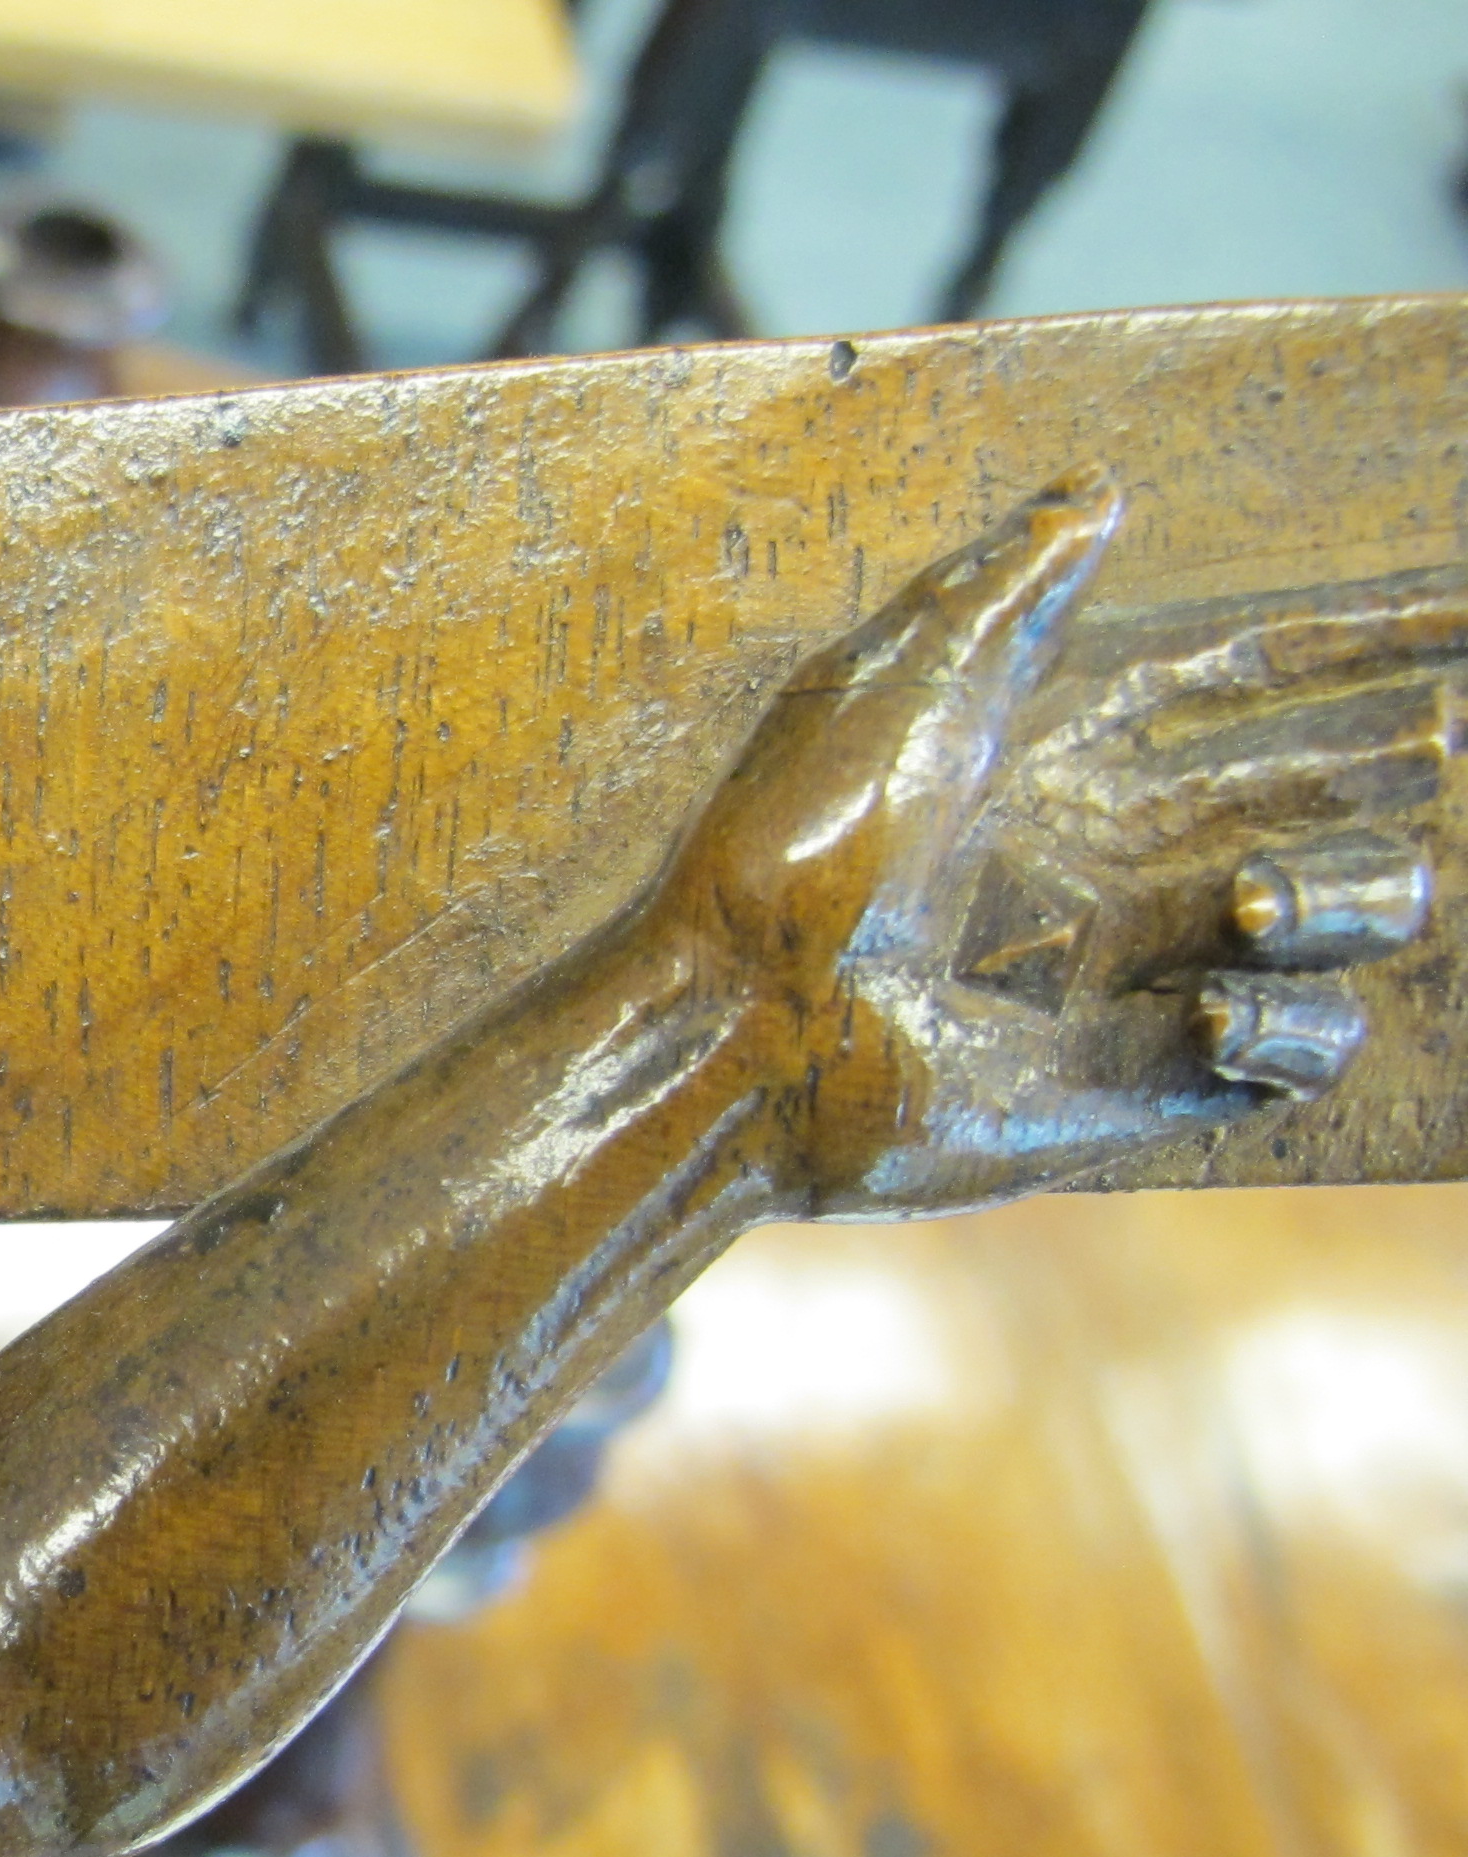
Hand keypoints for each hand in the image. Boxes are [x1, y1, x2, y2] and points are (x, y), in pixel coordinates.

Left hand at [656, 472, 1458, 1215]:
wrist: (750, 1022)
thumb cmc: (802, 842)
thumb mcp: (903, 679)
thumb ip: (1008, 585)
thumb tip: (1099, 484)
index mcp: (1063, 757)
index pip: (1242, 682)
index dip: (1354, 644)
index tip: (1459, 612)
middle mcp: (1110, 860)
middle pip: (1308, 790)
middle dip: (1388, 760)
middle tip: (1445, 730)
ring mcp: (1131, 970)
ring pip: (1334, 912)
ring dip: (1342, 892)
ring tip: (1250, 897)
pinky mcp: (1139, 1079)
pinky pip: (1290, 1045)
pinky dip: (1289, 1020)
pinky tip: (1219, 1003)